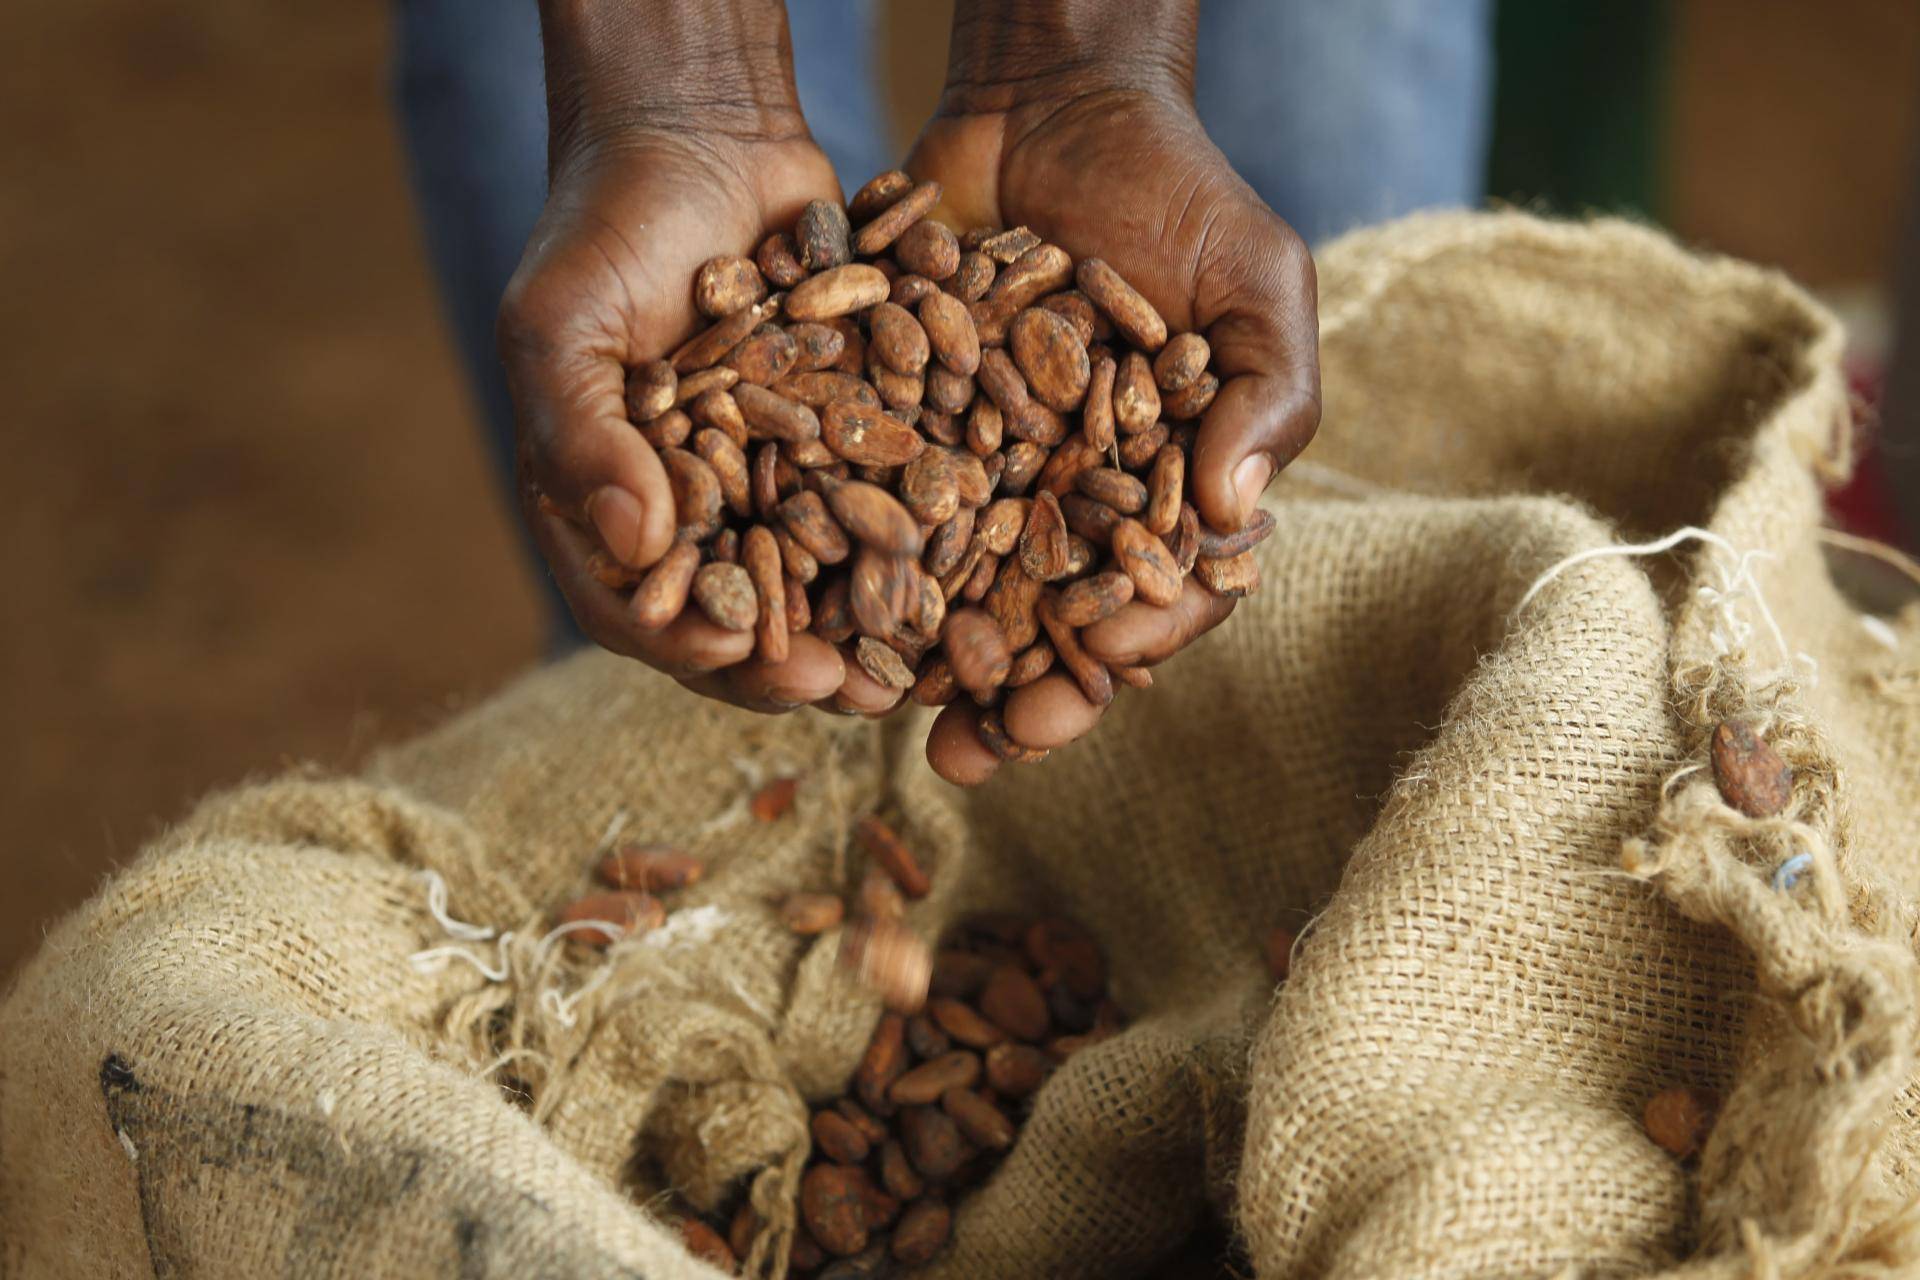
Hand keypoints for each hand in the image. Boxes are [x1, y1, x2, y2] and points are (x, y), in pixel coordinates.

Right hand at [498, 3, 867, 713]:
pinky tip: (963, 570)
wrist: (704, 134)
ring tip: (914, 665)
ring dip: (862, 627)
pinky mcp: (841, 441)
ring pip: (817, 580)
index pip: (635, 605)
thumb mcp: (566, 324)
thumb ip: (584, 434)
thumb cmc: (606, 225)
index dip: (684, 640)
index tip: (736, 656)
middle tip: (847, 691)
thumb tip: (639, 545)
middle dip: (790, 661)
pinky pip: (877, 504)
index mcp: (602, 502)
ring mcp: (769, 481)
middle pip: (737, 614)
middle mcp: (691, 509)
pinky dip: (914, 542)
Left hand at [907, 83, 1319, 782]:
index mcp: (1170, 489)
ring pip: (958, 590)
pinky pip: (882, 509)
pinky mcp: (912, 429)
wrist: (1053, 105)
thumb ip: (1269, 392)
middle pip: (1048, 624)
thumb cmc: (1179, 191)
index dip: (1129, 648)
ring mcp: (991, 471)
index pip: (1160, 598)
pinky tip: (820, 609)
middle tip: (971, 756)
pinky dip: (854, 563)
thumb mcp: (1256, 279)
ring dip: (924, 659)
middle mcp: (1077, 499)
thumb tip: (1237, 512)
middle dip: (1016, 697)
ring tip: (881, 712)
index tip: (1094, 678)